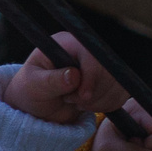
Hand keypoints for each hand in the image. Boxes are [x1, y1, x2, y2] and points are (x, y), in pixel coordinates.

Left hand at [0, 32, 129, 125]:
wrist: (38, 107)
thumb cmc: (31, 90)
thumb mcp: (34, 85)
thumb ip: (52, 80)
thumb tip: (74, 75)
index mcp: (67, 44)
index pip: (92, 54)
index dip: (92, 76)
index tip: (83, 96)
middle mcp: (87, 51)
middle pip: (110, 70)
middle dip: (93, 93)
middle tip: (70, 100)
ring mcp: (101, 65)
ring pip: (118, 83)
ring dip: (100, 101)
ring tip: (76, 103)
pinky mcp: (108, 81)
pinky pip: (120, 94)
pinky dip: (107, 104)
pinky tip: (87, 107)